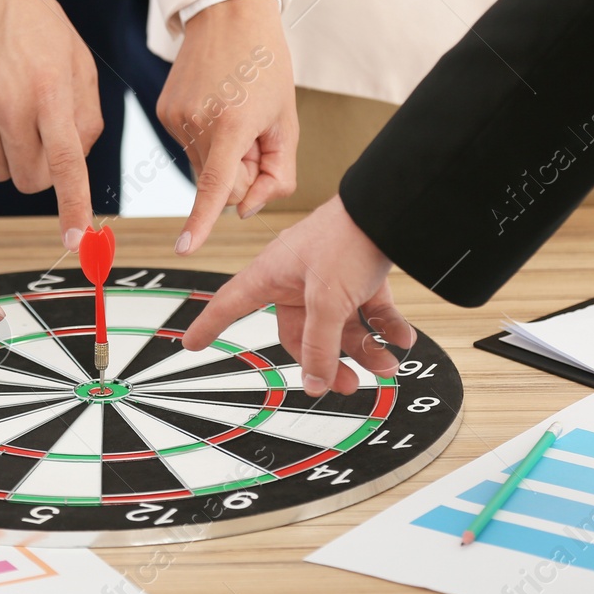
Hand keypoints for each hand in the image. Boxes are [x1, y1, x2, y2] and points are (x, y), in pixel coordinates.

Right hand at [0, 0, 101, 247]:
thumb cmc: (30, 16)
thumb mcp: (75, 57)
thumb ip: (84, 113)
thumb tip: (75, 161)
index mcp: (51, 89)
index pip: (66, 163)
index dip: (73, 209)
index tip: (77, 243)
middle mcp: (10, 103)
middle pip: (30, 179)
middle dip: (40, 171)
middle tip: (37, 137)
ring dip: (7, 158)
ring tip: (6, 115)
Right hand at [160, 0, 296, 254]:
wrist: (229, 14)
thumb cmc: (267, 65)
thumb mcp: (287, 120)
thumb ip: (278, 173)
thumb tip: (245, 209)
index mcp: (232, 124)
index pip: (216, 186)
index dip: (201, 222)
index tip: (185, 249)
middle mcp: (196, 122)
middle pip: (221, 183)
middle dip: (242, 173)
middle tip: (256, 135)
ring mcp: (175, 118)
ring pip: (204, 167)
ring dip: (223, 155)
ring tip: (236, 111)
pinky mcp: (165, 112)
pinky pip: (191, 146)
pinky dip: (207, 139)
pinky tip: (218, 105)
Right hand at [184, 196, 414, 395]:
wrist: (389, 207)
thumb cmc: (346, 239)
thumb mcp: (327, 301)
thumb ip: (319, 346)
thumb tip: (314, 384)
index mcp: (272, 274)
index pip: (231, 303)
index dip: (209, 325)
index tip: (191, 343)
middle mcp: (297, 276)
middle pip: (301, 331)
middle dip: (327, 360)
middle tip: (347, 385)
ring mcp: (329, 274)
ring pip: (340, 324)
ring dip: (364, 349)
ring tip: (387, 365)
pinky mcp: (360, 272)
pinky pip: (368, 308)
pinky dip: (385, 326)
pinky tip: (401, 340)